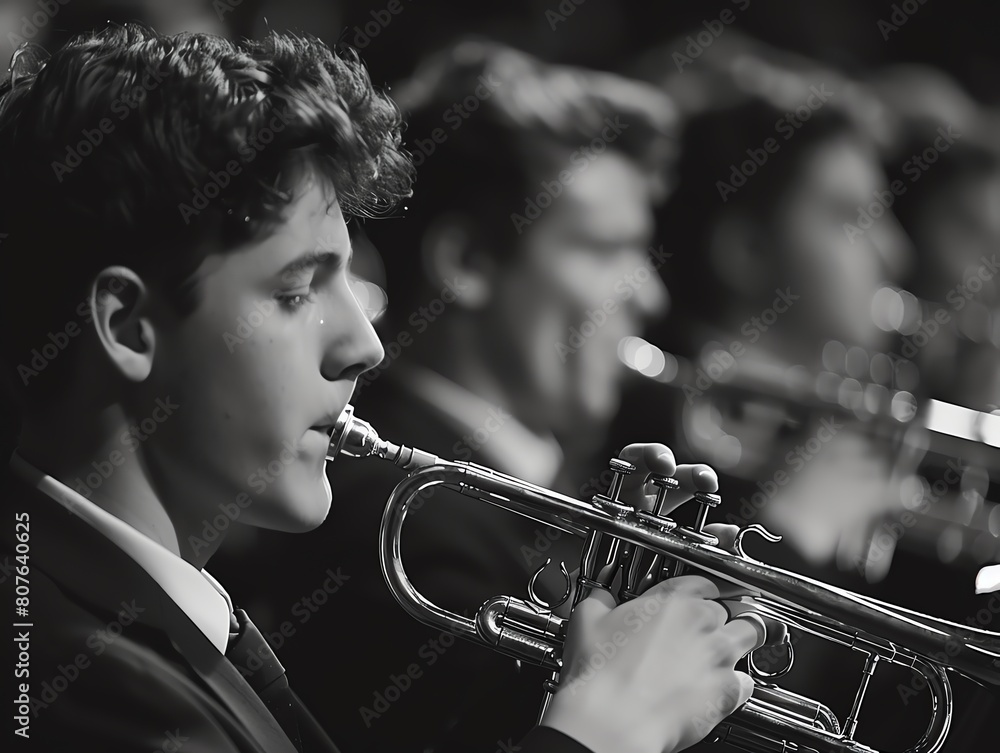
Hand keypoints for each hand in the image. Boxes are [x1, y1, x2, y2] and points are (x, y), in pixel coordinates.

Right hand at [541, 443, 775, 752]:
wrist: (613, 719)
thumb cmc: (601, 674)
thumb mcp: (587, 620)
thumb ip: (602, 600)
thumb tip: (602, 599)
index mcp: (672, 598)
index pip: (704, 581)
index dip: (701, 590)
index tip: (696, 597)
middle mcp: (702, 622)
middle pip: (729, 607)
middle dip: (719, 616)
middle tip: (704, 628)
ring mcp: (718, 656)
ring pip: (750, 634)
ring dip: (741, 638)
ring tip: (728, 646)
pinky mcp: (728, 690)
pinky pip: (748, 680)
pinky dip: (739, 682)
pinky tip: (724, 685)